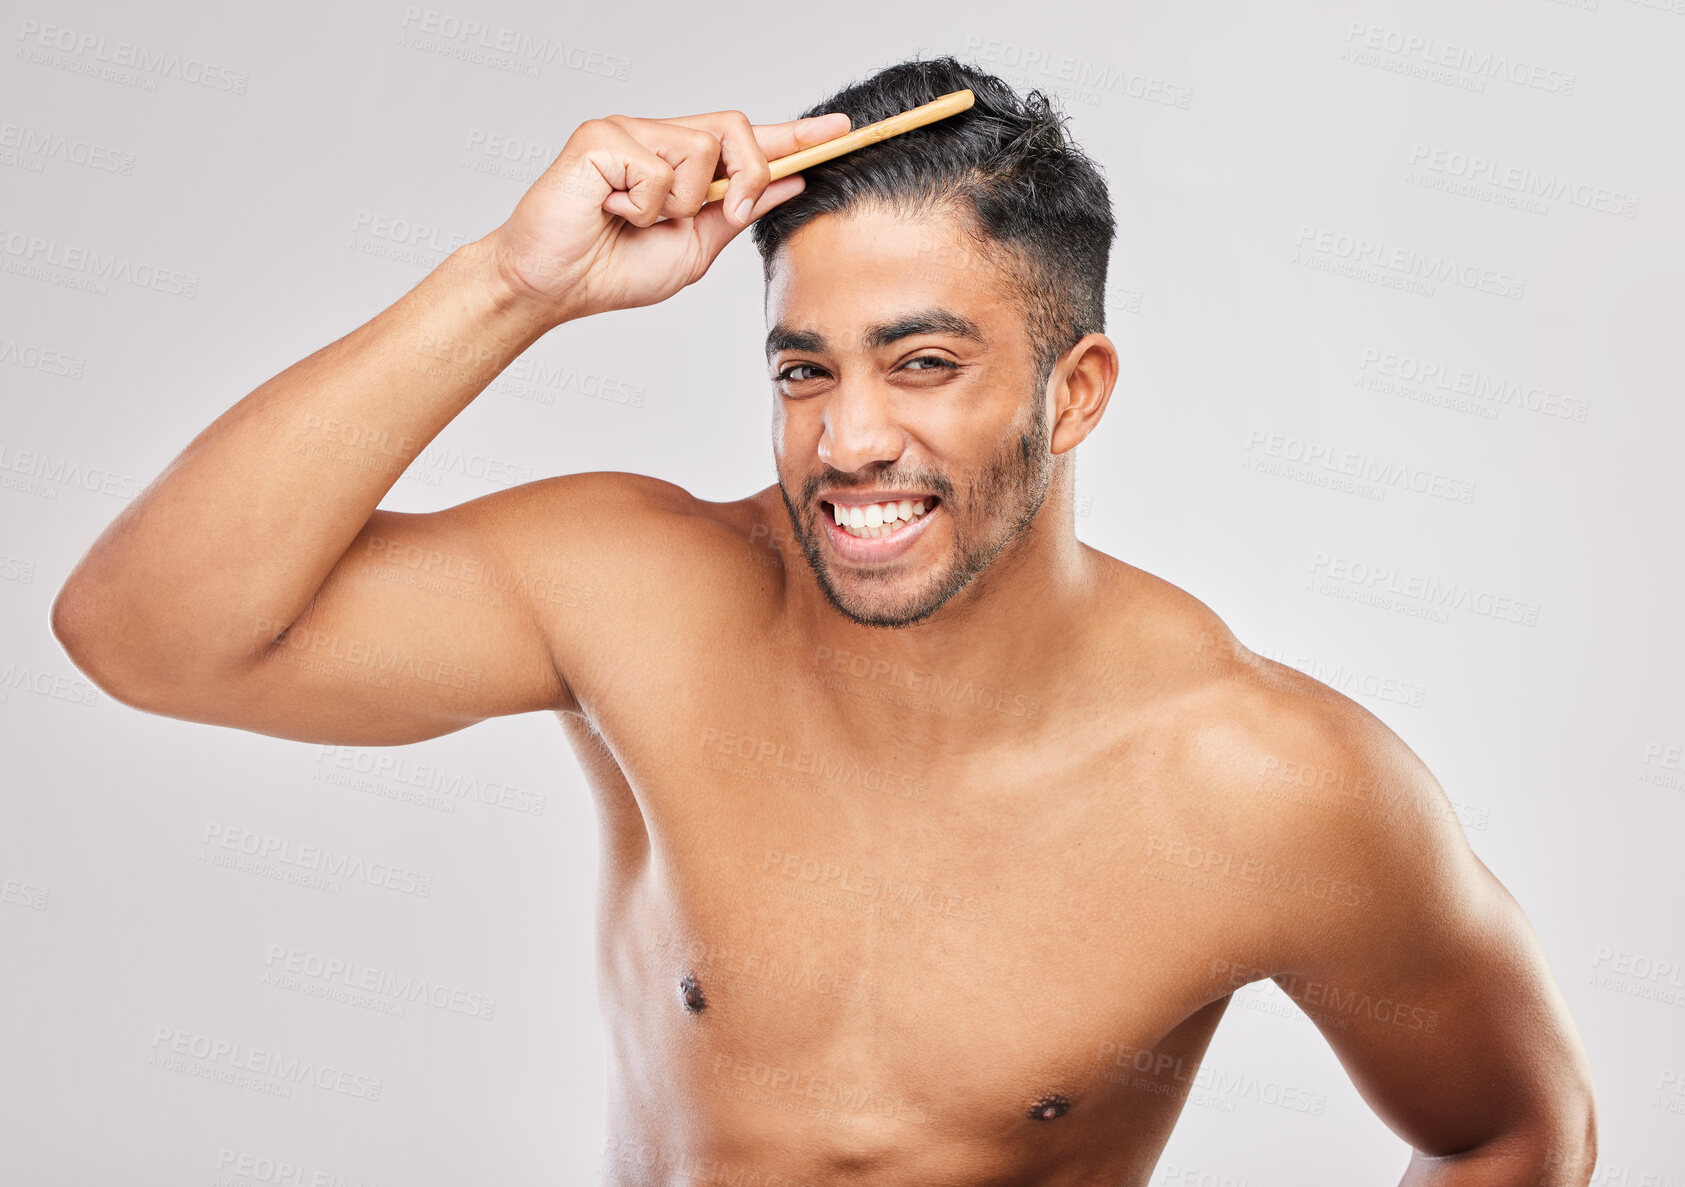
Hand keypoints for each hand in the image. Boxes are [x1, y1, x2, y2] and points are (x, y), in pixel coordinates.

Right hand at [482, 108, 851, 322]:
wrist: (553, 287)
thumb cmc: (613, 268)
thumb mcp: (694, 247)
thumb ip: (739, 212)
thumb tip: (792, 181)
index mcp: (683, 163)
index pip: (748, 139)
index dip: (795, 134)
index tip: (840, 130)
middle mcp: (658, 135)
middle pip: (737, 129)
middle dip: (746, 176)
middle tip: (717, 215)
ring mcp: (628, 130)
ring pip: (700, 151)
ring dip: (679, 204)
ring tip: (636, 220)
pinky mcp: (601, 137)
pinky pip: (657, 169)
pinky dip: (642, 207)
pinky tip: (610, 212)